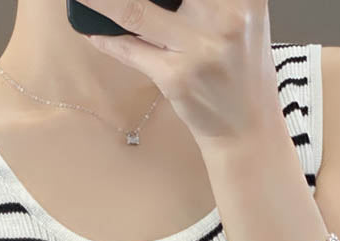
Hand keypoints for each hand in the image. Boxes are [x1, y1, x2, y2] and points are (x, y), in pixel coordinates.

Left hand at [79, 0, 283, 145]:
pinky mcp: (176, 77)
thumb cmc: (240, 70)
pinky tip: (92, 30)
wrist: (247, 129)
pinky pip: (130, 50)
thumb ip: (206, 0)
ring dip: (100, 1)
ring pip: (134, 10)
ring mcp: (199, 48)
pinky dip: (107, 39)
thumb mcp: (241, 19)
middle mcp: (226, 15)